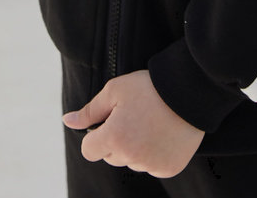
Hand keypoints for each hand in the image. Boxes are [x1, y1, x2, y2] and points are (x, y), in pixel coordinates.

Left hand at [63, 70, 203, 177]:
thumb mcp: (115, 90)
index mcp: (114, 138)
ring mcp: (151, 165)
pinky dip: (154, 154)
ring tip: (151, 122)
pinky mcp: (168, 169)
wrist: (189, 91)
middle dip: (116, 140)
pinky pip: (151, 166)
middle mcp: (131, 157)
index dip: (96, 135)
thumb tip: (67, 121)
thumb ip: (90, 110)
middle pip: (111, 157)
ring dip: (135, 148)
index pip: (89, 150)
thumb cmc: (149, 87)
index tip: (109, 120)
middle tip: (133, 116)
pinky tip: (162, 133)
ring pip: (131, 162)